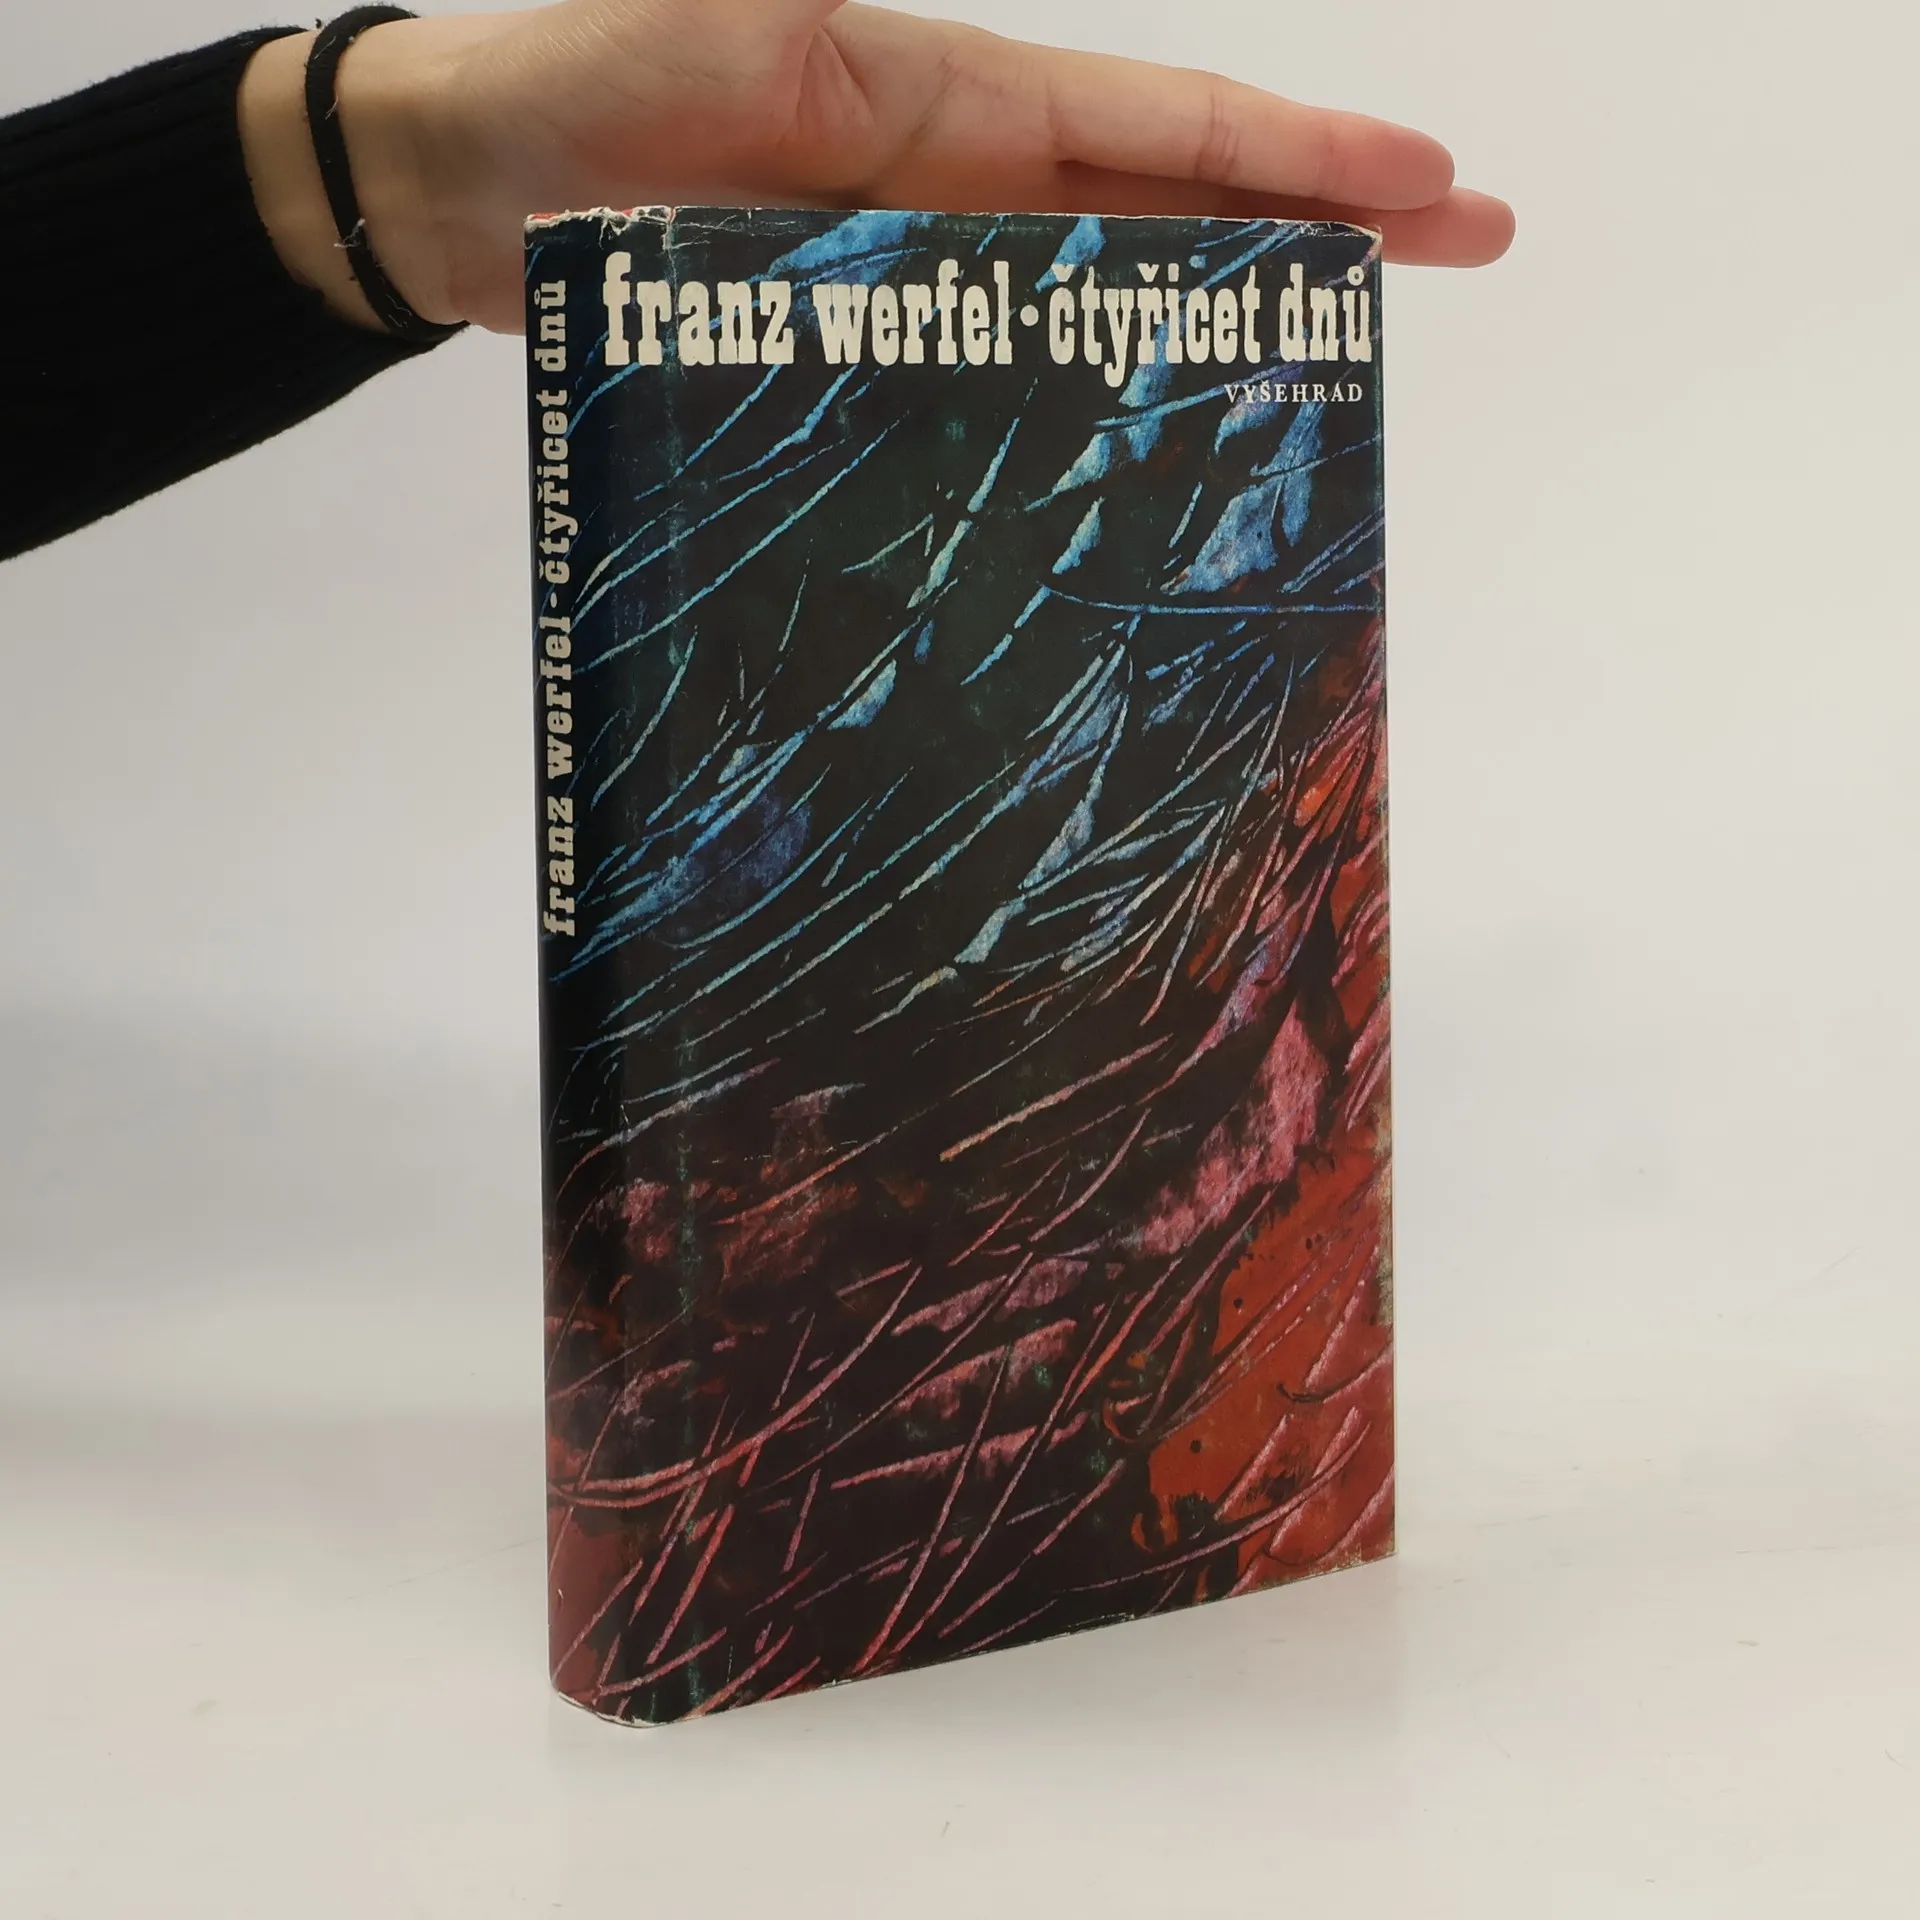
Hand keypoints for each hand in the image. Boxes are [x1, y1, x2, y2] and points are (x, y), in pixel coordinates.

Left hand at [240, 1, 1514, 337]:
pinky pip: (1005, 370)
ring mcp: (923, 263)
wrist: (470, 183)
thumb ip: (826, 34)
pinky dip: (1088, 398)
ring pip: (1110, 294)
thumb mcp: (718, 24)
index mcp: (952, 100)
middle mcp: (962, 182)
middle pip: (1178, 203)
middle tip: (1468, 247)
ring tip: (1347, 365)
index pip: (1167, 127)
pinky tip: (1145, 445)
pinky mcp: (867, 333)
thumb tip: (919, 50)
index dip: (1308, 155)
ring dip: (1231, 319)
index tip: (1435, 181)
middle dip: (1327, 220)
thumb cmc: (576, 88)